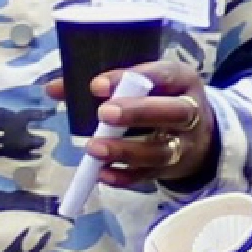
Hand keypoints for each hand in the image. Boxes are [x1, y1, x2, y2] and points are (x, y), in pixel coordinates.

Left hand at [46, 52, 216, 189]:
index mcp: (182, 79)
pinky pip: (149, 176)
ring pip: (161, 150)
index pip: (163, 74)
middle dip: (137, 113)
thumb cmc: (159, 98)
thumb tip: (53, 89)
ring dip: (126, 151)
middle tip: (103, 114)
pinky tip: (101, 174)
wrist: (198, 135)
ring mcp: (184, 143)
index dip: (133, 78)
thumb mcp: (143, 82)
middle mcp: (190, 111)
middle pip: (173, 112)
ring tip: (93, 149)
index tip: (97, 85)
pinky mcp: (172, 169)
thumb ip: (103, 83)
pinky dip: (124, 177)